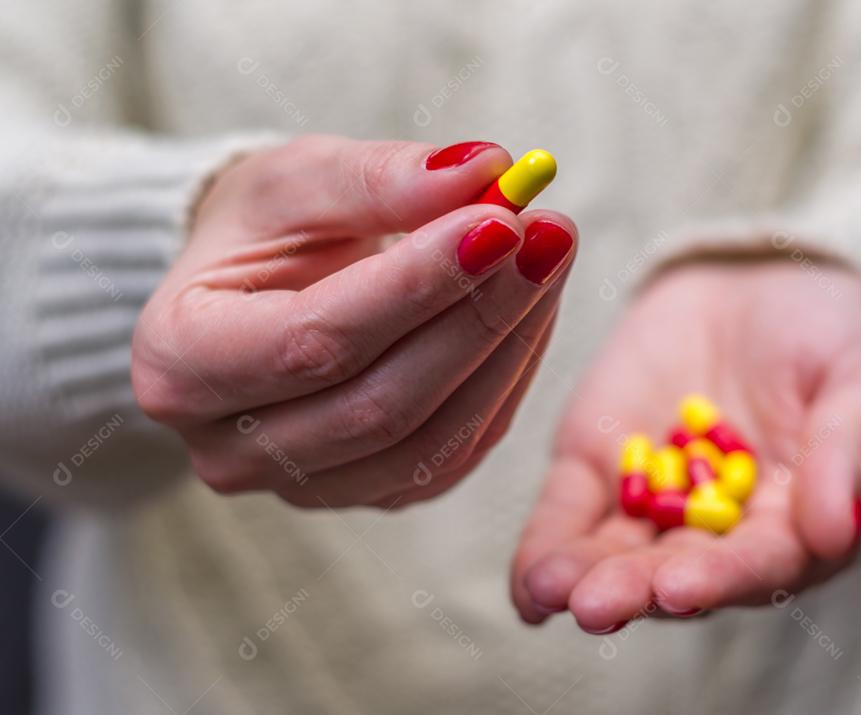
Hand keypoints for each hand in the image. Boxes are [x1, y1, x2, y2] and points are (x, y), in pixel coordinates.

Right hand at [132, 137, 576, 507]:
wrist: (250, 292)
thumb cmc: (261, 230)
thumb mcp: (298, 181)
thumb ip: (382, 177)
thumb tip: (486, 170)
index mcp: (179, 363)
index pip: (315, 341)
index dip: (418, 286)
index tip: (501, 222)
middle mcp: (230, 448)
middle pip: (381, 404)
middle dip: (480, 314)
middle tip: (549, 233)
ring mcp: (303, 485)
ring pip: (431, 442)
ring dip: (509, 347)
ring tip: (552, 259)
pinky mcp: (369, 493)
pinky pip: (456, 453)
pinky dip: (507, 380)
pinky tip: (533, 311)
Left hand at [511, 260, 860, 631]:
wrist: (757, 280)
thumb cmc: (829, 333)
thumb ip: (848, 452)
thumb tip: (837, 532)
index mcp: (791, 523)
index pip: (757, 563)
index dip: (719, 577)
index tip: (679, 586)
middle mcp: (716, 529)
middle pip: (674, 569)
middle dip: (634, 589)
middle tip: (595, 604)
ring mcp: (651, 499)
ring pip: (614, 551)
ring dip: (581, 576)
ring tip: (550, 590)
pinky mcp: (596, 465)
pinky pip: (568, 511)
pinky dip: (545, 544)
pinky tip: (527, 585)